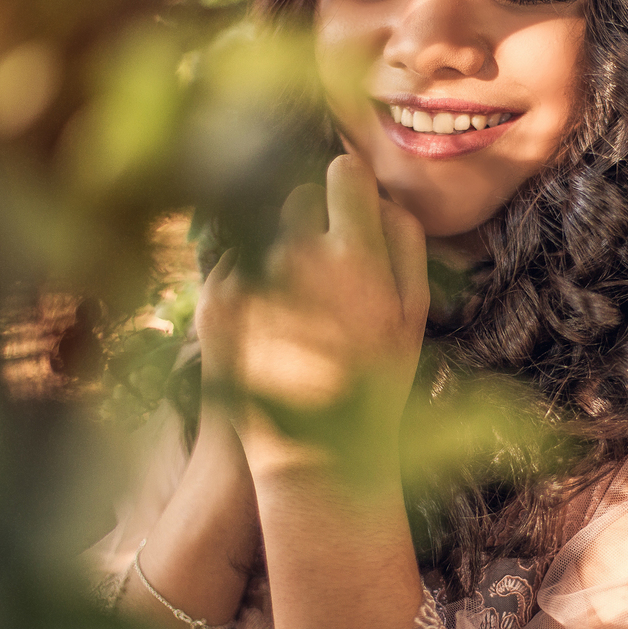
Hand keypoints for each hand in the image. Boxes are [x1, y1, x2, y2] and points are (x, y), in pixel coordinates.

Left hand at [195, 155, 429, 477]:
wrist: (311, 454)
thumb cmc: (375, 384)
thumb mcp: (413, 314)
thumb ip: (403, 242)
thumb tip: (381, 193)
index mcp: (353, 255)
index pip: (343, 173)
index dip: (350, 186)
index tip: (351, 202)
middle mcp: (295, 256)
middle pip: (298, 194)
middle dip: (315, 213)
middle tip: (327, 255)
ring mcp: (248, 277)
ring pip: (261, 224)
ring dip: (279, 242)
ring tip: (297, 293)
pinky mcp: (215, 301)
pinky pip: (232, 258)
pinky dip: (249, 272)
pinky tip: (269, 313)